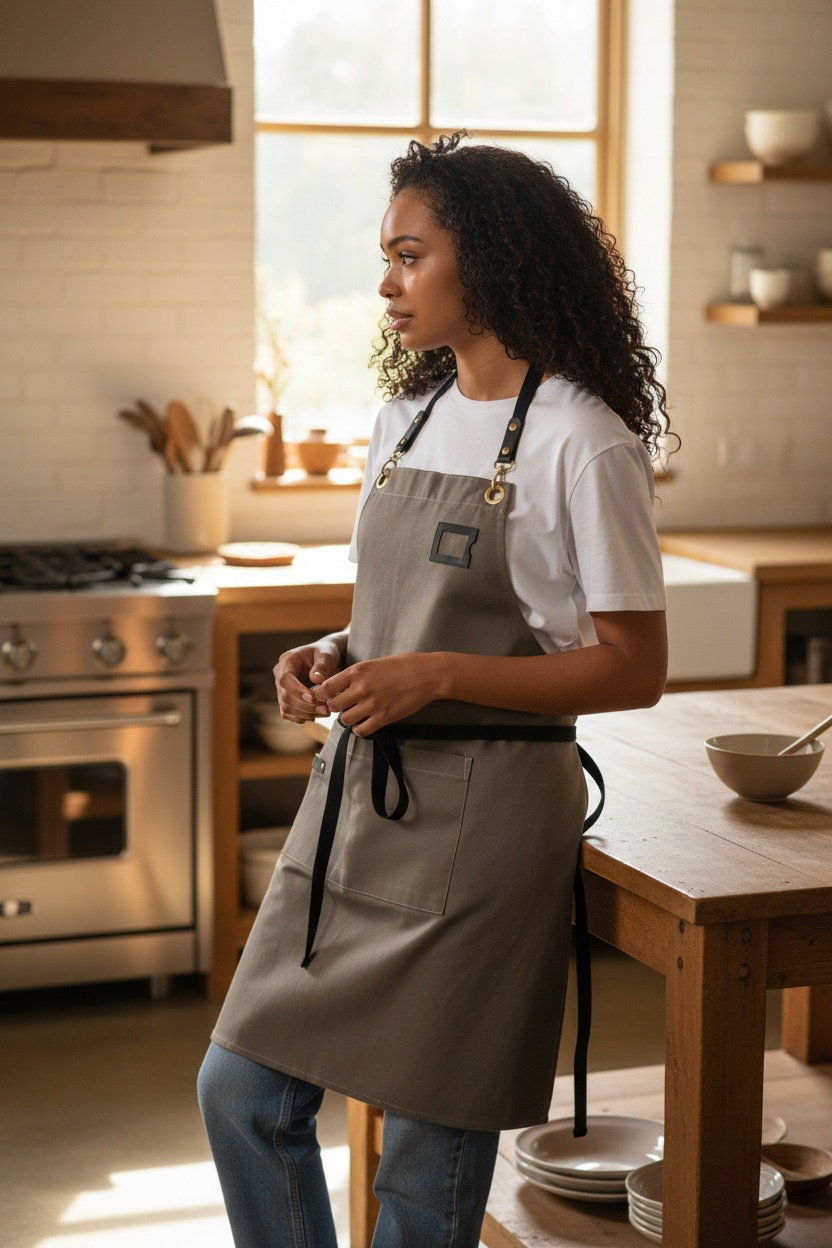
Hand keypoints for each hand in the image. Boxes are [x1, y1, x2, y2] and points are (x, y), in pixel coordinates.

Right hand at [273, 635, 344, 723]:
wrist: (327, 660)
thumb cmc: (326, 654)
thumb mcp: (328, 655)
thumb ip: (322, 665)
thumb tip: (316, 679)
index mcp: (287, 660)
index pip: (285, 679)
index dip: (298, 691)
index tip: (314, 698)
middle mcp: (280, 675)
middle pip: (285, 696)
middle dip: (305, 706)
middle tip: (325, 709)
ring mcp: (282, 688)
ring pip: (286, 707)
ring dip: (305, 714)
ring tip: (325, 712)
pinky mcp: (286, 699)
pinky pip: (288, 713)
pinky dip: (301, 717)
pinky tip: (315, 716)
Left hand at [311, 652, 444, 735]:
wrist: (428, 674)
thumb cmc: (404, 665)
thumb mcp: (374, 663)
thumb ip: (356, 675)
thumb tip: (340, 686)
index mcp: (357, 671)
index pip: (326, 687)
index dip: (323, 694)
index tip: (327, 696)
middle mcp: (361, 688)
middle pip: (334, 706)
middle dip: (337, 707)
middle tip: (344, 706)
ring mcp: (372, 704)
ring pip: (346, 720)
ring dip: (349, 718)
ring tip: (357, 714)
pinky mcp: (384, 717)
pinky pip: (361, 730)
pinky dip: (360, 729)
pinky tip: (366, 723)